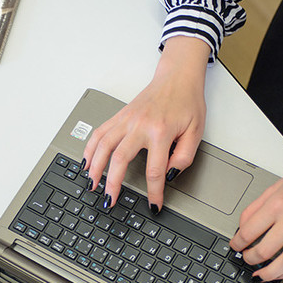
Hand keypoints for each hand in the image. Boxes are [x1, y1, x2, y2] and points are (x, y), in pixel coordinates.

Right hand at [82, 36, 210, 211]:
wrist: (178, 77)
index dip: (153, 192)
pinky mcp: (120, 115)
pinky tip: (86, 161)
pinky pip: (99, 132)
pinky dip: (89, 147)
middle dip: (113, 183)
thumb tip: (169, 175)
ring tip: (92, 184)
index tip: (153, 205)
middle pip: (120, 159)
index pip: (154, 170)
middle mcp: (140, 125)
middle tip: (110, 200)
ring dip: (95, 167)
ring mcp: (127, 119)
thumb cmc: (187, 102)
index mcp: (161, 132)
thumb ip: (184, 157)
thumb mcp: (196, 132)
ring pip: (103, 145)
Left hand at [230, 142, 282, 280]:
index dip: (237, 243)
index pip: (249, 231)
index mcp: (278, 203)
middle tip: (246, 258)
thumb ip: (256, 207)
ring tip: (260, 273)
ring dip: (267, 272)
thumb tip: (242, 226)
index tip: (236, 246)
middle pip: (264, 250)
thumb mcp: (277, 186)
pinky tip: (279, 272)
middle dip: (250, 259)